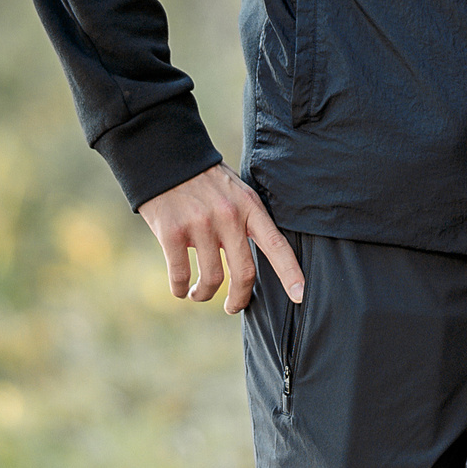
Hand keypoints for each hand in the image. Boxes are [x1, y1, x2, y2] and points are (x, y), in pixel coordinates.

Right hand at [136, 164, 303, 312]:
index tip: (300, 296)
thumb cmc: (206, 182)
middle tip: (232, 308)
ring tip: (199, 293)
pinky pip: (180, 276)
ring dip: (204, 294)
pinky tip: (182, 288)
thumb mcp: (237, 192)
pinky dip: (181, 289)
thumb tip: (255, 264)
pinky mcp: (171, 233)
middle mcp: (228, 216)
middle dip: (239, 300)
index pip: (276, 244)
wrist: (166, 159)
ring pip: (211, 279)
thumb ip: (248, 221)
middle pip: (244, 273)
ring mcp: (199, 225)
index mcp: (249, 206)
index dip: (290, 272)